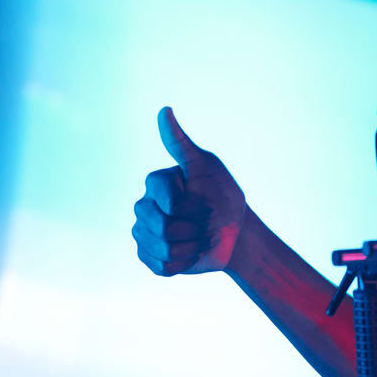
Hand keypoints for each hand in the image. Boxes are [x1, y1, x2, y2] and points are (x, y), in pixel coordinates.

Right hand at [132, 107, 245, 274]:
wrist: (234, 232)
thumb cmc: (223, 196)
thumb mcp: (206, 168)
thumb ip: (180, 144)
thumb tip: (164, 110)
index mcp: (155, 183)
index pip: (170, 202)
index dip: (195, 207)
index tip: (209, 200)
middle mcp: (143, 206)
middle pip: (163, 228)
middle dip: (195, 228)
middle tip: (207, 222)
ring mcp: (143, 232)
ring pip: (162, 249)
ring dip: (192, 246)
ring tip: (200, 237)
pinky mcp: (148, 256)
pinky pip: (161, 267)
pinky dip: (184, 263)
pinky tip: (191, 252)